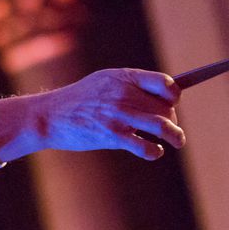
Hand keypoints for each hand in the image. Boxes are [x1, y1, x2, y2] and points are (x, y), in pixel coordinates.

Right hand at [0, 68, 184, 160]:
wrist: (50, 115)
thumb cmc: (79, 100)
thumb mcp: (104, 81)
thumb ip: (130, 84)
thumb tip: (162, 93)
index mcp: (124, 78)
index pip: (165, 83)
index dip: (174, 95)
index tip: (172, 103)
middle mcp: (124, 94)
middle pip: (165, 108)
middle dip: (172, 120)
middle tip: (169, 129)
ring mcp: (119, 115)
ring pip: (162, 126)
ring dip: (176, 136)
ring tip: (178, 141)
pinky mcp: (112, 135)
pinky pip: (145, 146)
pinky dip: (155, 151)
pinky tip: (154, 151)